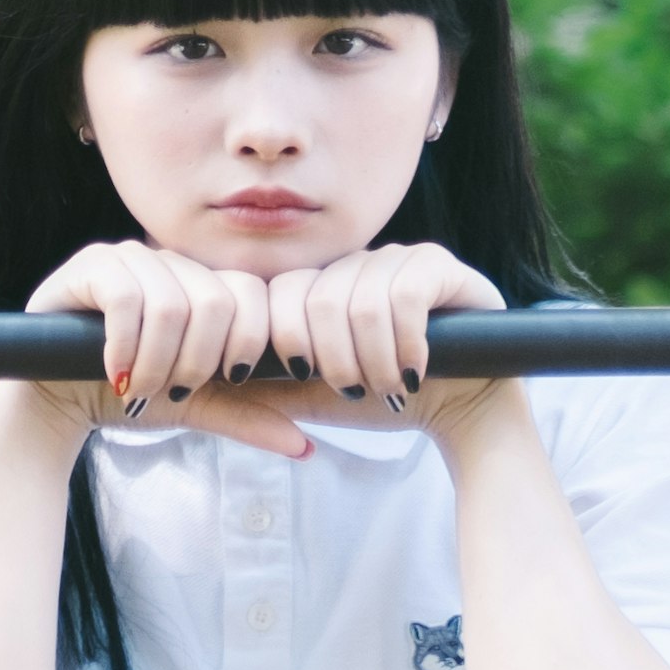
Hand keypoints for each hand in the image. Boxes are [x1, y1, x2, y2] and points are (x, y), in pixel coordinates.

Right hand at [17, 242, 318, 458]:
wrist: (57, 403)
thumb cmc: (129, 395)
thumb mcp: (196, 405)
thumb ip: (246, 416)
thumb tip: (304, 445)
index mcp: (204, 283)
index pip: (251, 295)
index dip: (241, 344)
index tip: (218, 382)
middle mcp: (171, 261)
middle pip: (215, 300)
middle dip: (198, 360)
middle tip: (172, 389)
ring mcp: (128, 257)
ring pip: (170, 302)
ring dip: (157, 360)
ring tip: (137, 387)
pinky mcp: (88, 267)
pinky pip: (123, 295)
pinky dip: (125, 346)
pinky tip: (114, 372)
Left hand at [260, 244, 515, 440]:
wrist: (457, 411)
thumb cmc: (382, 399)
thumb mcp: (311, 395)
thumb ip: (265, 383)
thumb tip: (212, 379)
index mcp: (322, 285)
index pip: (281, 293)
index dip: (289, 341)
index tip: (308, 379)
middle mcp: (357, 263)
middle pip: (319, 300)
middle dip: (334, 360)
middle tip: (357, 390)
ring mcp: (400, 258)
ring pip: (362, 302)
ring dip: (373, 360)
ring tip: (388, 386)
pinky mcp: (442, 267)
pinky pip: (408, 294)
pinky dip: (405, 344)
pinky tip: (414, 369)